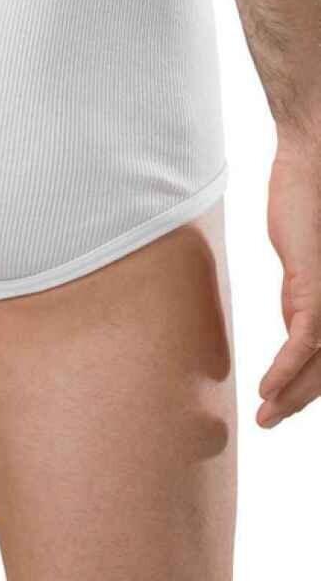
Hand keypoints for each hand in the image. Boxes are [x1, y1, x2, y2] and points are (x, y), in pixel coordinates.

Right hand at [258, 136, 320, 427]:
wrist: (313, 160)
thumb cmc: (310, 200)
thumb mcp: (306, 263)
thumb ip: (302, 297)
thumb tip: (294, 328)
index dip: (309, 384)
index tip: (284, 404)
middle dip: (301, 398)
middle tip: (270, 419)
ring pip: (319, 363)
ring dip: (290, 395)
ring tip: (265, 415)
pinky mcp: (318, 288)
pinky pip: (303, 342)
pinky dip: (285, 370)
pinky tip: (266, 388)